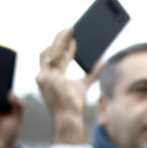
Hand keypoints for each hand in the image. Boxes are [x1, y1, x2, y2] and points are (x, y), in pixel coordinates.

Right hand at [35, 27, 104, 144]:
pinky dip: (67, 50)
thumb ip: (92, 73)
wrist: (69, 118)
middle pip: (47, 51)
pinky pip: (61, 59)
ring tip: (70, 30)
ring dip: (61, 39)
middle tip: (68, 29)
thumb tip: (104, 61)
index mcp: (45, 78)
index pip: (48, 57)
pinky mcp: (53, 78)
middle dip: (57, 38)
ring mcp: (46, 77)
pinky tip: (74, 43)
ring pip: (53, 52)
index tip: (68, 38)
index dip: (57, 46)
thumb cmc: (73, 105)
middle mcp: (42, 76)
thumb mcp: (83, 85)